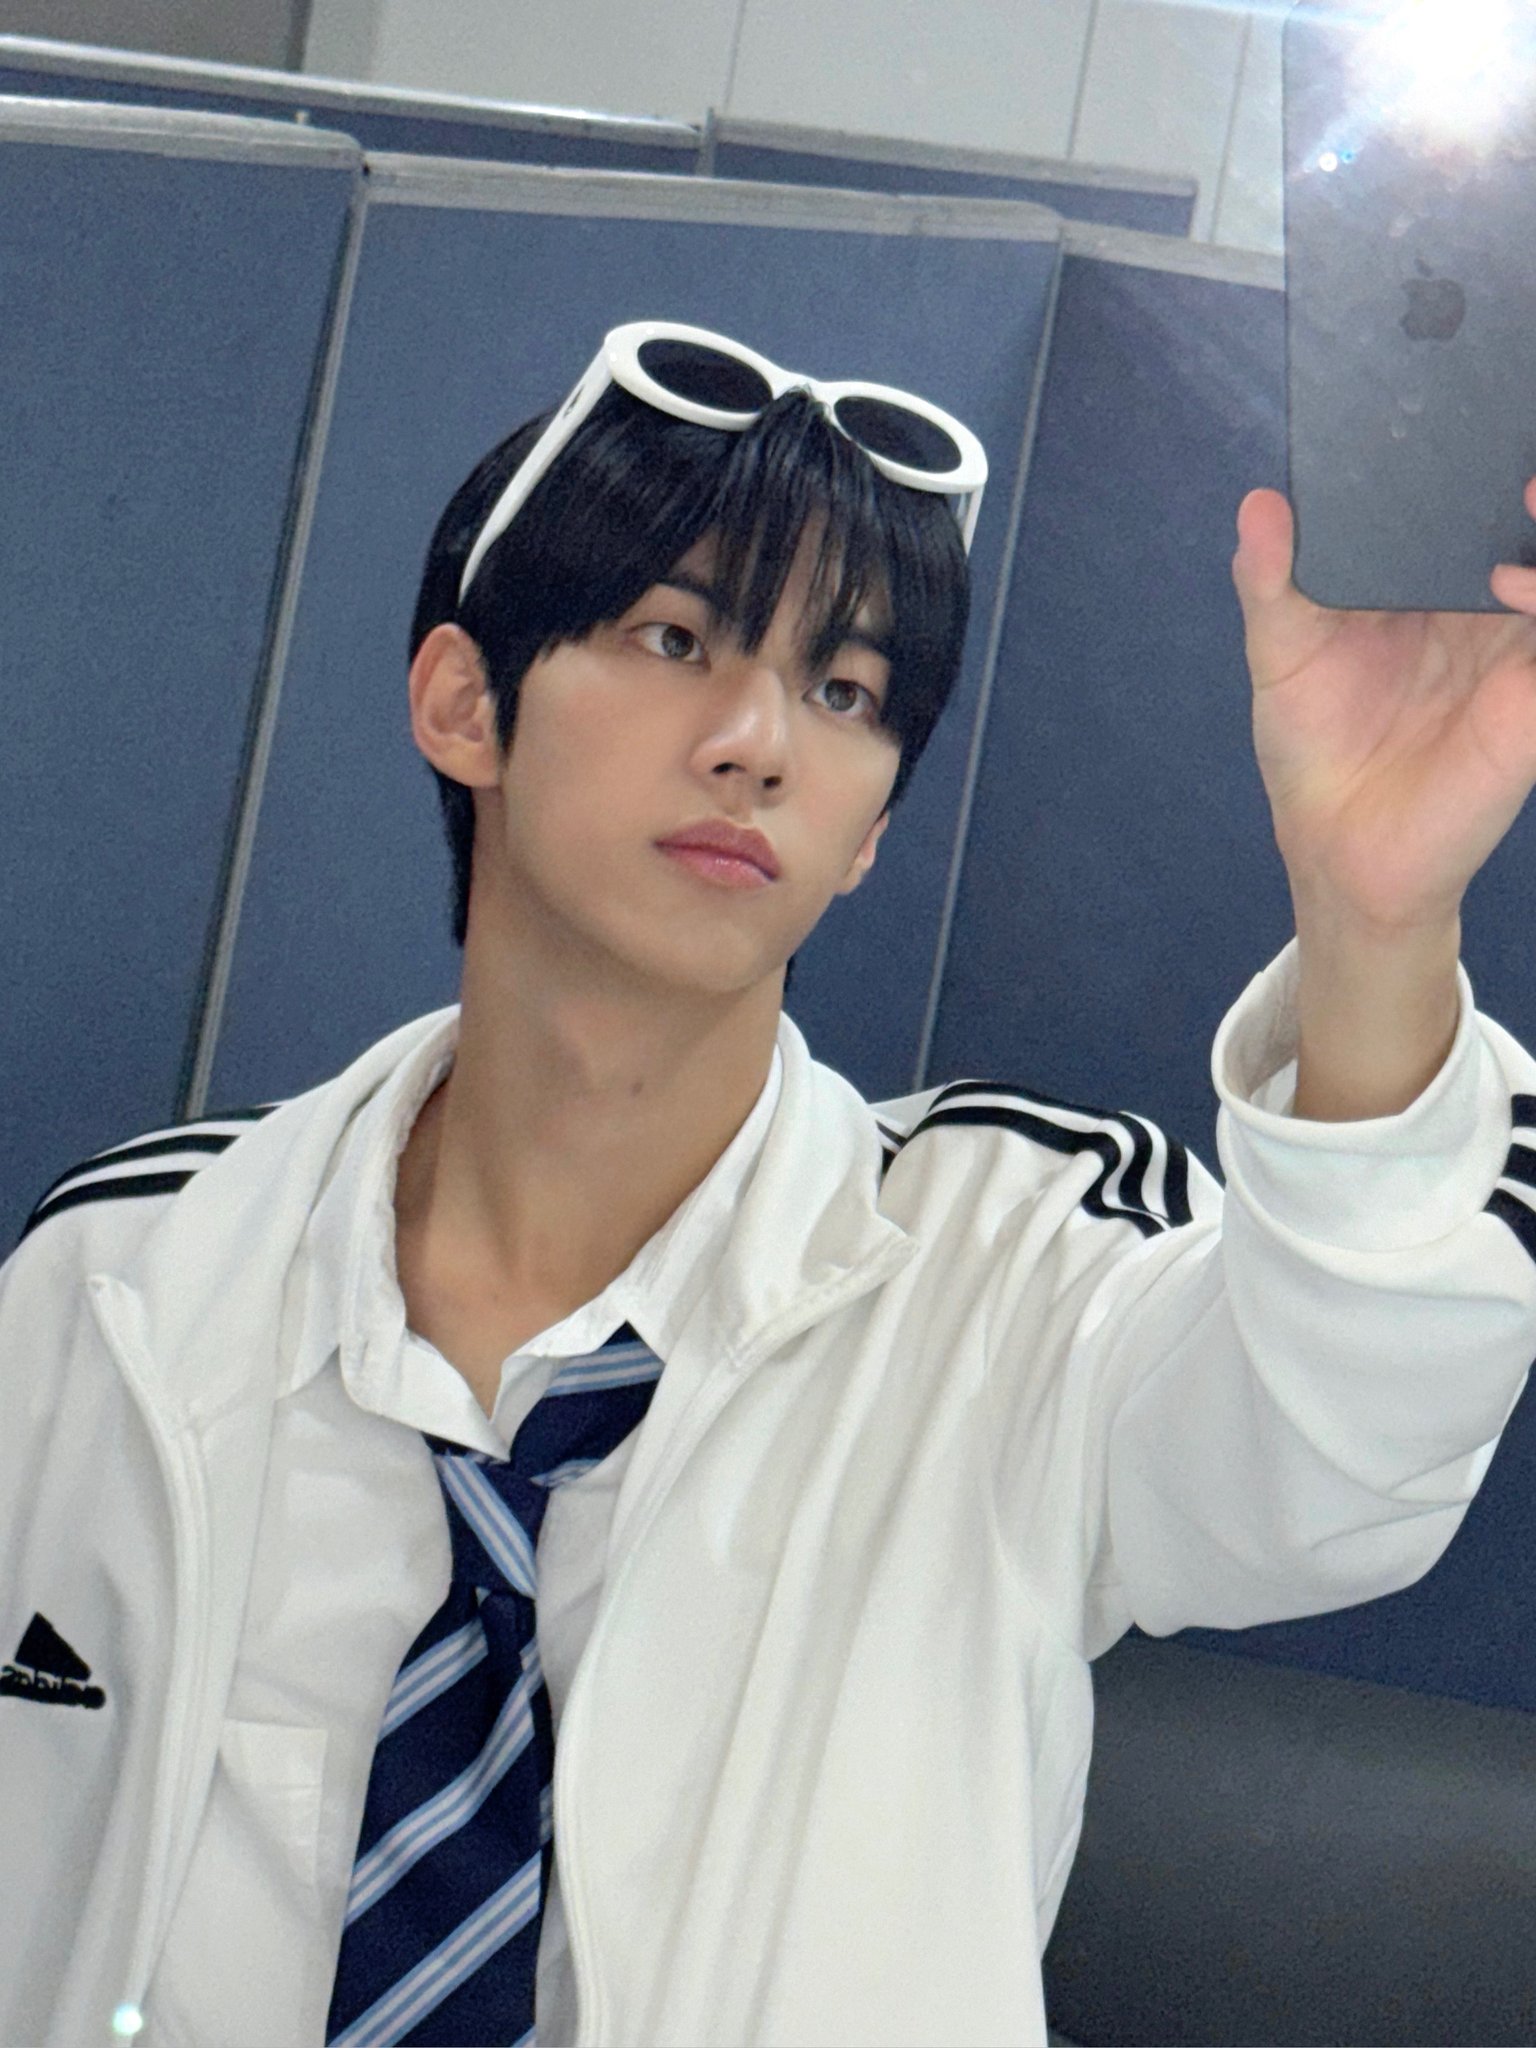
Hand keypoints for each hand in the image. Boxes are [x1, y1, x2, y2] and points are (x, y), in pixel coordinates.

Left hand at [1231, 481, 1535, 1116]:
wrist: (1342, 854)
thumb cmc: (1316, 752)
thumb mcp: (1282, 655)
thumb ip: (1272, 580)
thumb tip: (1258, 502)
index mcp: (1437, 579)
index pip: (1472, 498)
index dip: (1481, 450)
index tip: (1468, 393)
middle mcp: (1491, 602)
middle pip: (1525, 519)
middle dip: (1524, 475)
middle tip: (1512, 442)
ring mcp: (1521, 647)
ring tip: (1527, 491)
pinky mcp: (1534, 698)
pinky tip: (1514, 584)